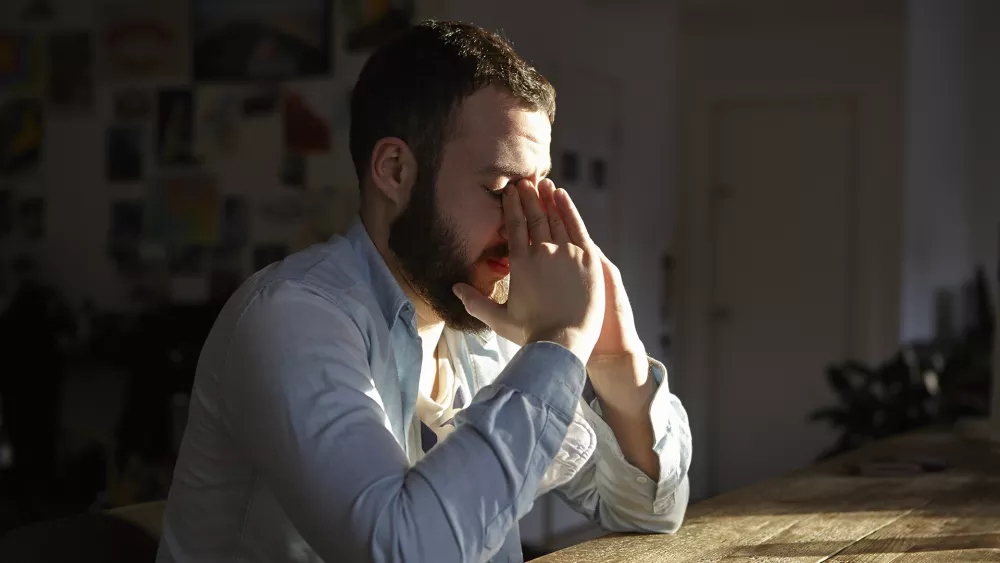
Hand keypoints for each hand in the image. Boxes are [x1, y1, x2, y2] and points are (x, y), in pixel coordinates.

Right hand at [453, 179, 604, 364]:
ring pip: (556, 218)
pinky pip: (577, 227)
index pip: (514, 226)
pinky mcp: (588, 258)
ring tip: (543, 184)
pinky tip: (562, 196)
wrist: (562, 343)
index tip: (510, 192)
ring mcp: (567, 253)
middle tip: (525, 182)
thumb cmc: (530, 334)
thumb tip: (455, 288)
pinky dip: (569, 209)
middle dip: (528, 197)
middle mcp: (542, 252)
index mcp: (520, 263)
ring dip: (548, 198)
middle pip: (534, 217)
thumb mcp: (498, 319)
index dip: (512, 207)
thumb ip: (475, 302)